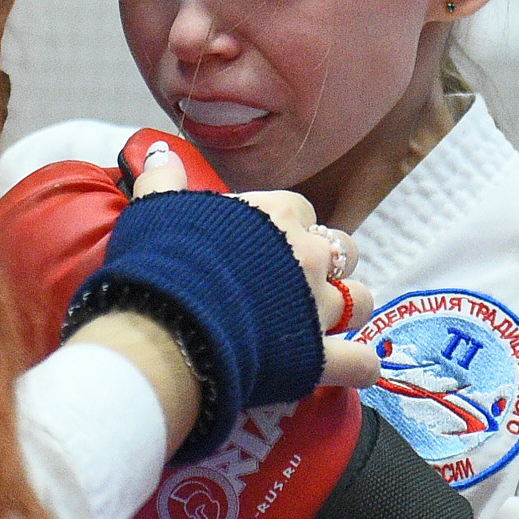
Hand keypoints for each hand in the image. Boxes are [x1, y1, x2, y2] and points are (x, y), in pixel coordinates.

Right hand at [130, 145, 377, 388]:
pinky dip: (358, 366)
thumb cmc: (162, 265)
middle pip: (342, 250)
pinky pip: (361, 362)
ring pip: (362, 300)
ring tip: (324, 322)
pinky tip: (348, 367)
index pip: (302, 211)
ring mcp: (317, 308)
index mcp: (276, 216)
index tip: (268, 246)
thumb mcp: (156, 210)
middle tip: (296, 283)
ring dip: (349, 309)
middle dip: (327, 265)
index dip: (289, 229)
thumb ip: (163, 179)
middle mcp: (307, 257)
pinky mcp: (319, 357)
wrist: (169, 329)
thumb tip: (160, 151)